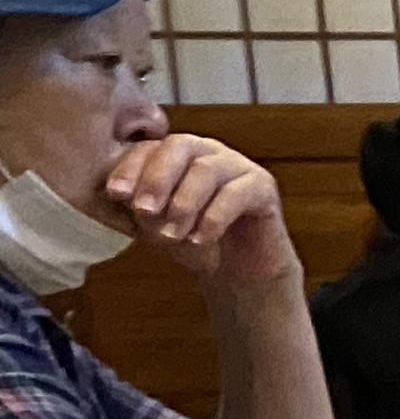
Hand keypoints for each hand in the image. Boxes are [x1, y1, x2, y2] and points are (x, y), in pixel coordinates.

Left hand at [106, 134, 297, 293]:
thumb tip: (130, 197)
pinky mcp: (264, 187)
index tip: (116, 194)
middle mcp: (208, 153)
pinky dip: (213, 219)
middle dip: (157, 178)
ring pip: (206, 170)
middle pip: (180, 145)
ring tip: (173, 235)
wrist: (238, 273)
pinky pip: (236, 193)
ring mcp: (239, 166)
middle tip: (144, 210)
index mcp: (177, 157)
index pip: (150, 147)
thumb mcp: (157, 226)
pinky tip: (201, 240)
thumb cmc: (194, 243)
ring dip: (184, 204)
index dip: (130, 167)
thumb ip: (142, 209)